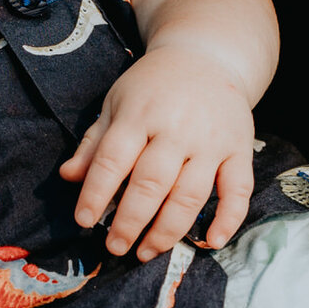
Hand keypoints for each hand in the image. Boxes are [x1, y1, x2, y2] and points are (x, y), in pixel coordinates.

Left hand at [60, 45, 256, 258]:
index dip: (96, 194)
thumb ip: (95, 143)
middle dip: (130, 222)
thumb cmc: (153, 86)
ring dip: (167, 231)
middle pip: (151, 184)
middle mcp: (177, 128)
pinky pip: (238, 190)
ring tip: (145, 252)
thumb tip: (68, 177)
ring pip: (190, 195)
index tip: (84, 221)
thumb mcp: (117, 103)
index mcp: (140, 114)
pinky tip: (211, 243)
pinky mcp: (240, 149)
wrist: (206, 55)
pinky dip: (228, 220)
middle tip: (114, 247)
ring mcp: (212, 141)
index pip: (113, 160)